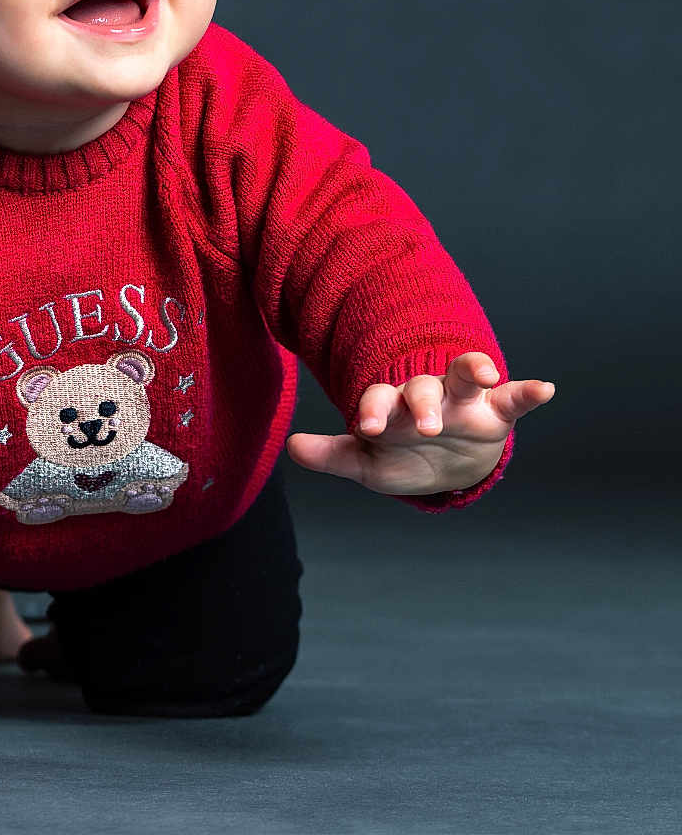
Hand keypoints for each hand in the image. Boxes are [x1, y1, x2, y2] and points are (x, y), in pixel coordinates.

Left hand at [285, 352, 554, 495]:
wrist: (443, 467)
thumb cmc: (400, 457)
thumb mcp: (366, 462)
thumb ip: (332, 454)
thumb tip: (293, 447)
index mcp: (391, 406)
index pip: (378, 400)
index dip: (372, 410)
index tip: (365, 428)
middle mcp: (425, 395)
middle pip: (421, 387)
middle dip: (421, 403)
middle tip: (424, 427)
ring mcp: (461, 401)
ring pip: (463, 375)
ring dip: (472, 371)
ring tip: (485, 372)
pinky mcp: (494, 412)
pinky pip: (512, 397)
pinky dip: (527, 392)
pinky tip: (545, 389)